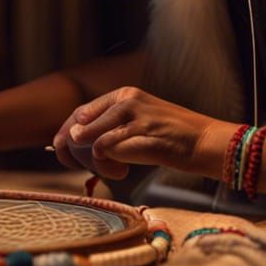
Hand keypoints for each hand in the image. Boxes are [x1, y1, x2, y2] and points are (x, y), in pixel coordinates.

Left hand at [58, 87, 208, 179]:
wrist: (205, 140)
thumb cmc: (170, 135)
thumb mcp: (138, 120)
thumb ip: (109, 126)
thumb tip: (75, 138)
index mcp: (124, 94)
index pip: (80, 112)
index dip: (65, 133)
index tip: (60, 150)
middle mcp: (127, 101)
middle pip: (80, 127)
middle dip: (72, 150)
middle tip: (76, 165)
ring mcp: (136, 118)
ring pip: (94, 142)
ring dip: (97, 163)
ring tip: (114, 169)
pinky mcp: (144, 137)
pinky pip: (111, 153)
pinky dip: (110, 167)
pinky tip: (123, 171)